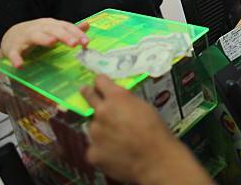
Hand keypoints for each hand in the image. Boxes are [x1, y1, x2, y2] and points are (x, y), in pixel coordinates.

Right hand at [0, 18, 89, 67]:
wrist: (12, 36)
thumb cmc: (38, 33)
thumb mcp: (54, 29)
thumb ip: (70, 29)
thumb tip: (87, 25)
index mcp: (51, 24)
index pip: (66, 26)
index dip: (77, 33)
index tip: (86, 42)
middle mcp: (39, 28)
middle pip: (53, 30)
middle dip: (64, 36)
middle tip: (74, 43)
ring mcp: (25, 37)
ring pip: (35, 36)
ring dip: (43, 39)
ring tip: (52, 43)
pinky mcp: (12, 48)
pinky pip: (14, 53)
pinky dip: (16, 58)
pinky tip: (20, 65)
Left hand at [82, 75, 210, 183]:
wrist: (155, 159)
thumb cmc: (155, 130)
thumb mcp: (144, 107)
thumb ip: (126, 102)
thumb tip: (119, 102)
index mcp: (116, 97)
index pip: (100, 81)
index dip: (101, 82)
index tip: (99, 83)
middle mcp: (101, 111)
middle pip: (89, 97)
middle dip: (88, 93)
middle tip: (85, 90)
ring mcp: (94, 132)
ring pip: (94, 127)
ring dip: (101, 130)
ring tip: (117, 140)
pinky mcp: (92, 152)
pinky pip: (95, 148)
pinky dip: (102, 150)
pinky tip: (115, 154)